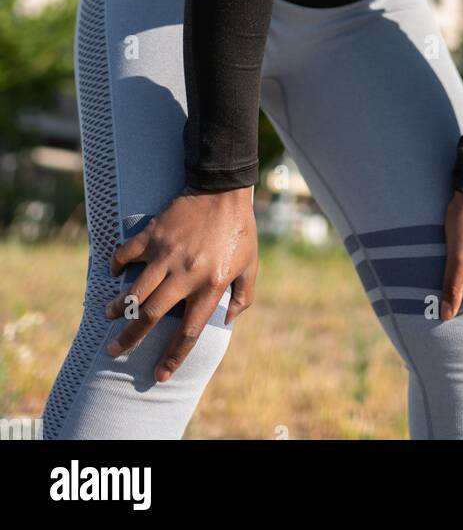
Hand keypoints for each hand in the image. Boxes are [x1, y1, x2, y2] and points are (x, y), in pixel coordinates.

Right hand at [105, 184, 256, 382]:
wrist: (223, 188)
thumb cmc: (240, 228)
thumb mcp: (251, 264)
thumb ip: (244, 295)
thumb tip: (227, 320)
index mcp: (211, 285)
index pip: (188, 332)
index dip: (173, 357)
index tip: (159, 375)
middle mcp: (185, 274)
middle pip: (151, 316)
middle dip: (130, 338)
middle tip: (114, 351)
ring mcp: (167, 254)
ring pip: (135, 290)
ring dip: (119, 307)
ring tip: (109, 315)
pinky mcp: (153, 234)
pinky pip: (127, 253)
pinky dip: (117, 264)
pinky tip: (114, 272)